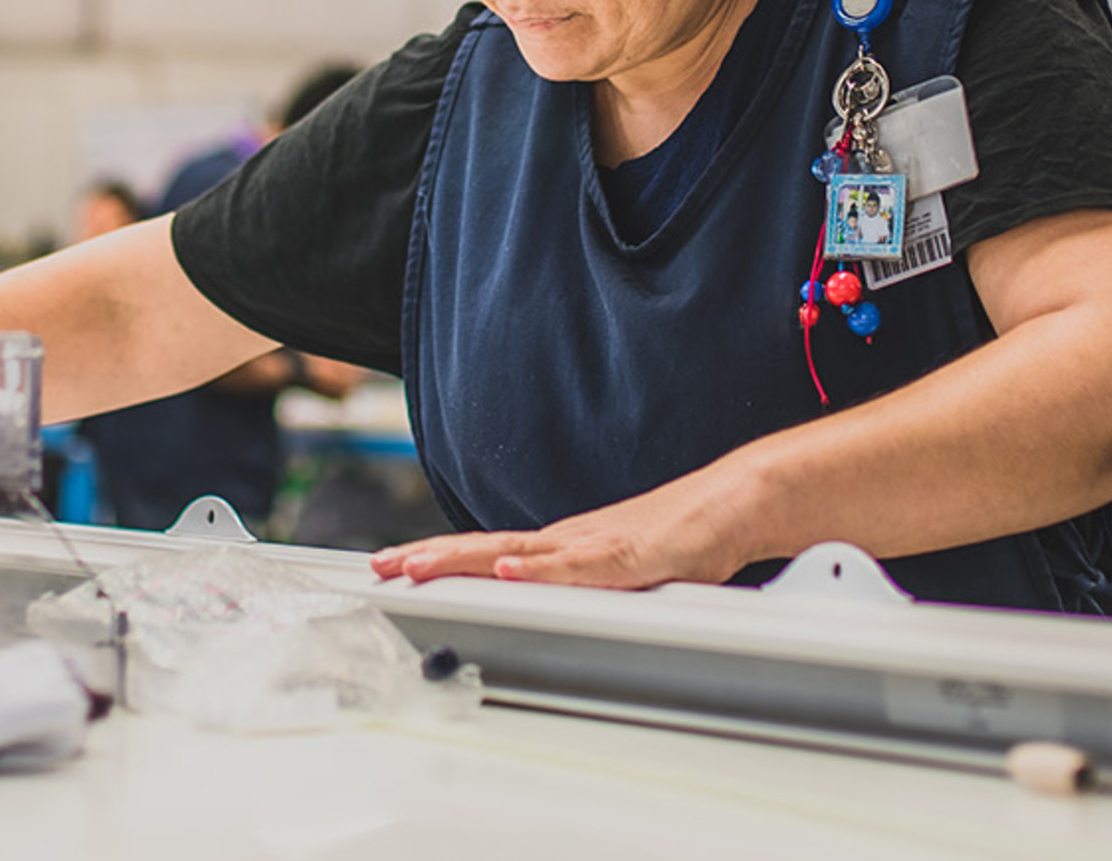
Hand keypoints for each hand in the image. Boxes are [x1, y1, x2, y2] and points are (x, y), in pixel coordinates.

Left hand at [371, 473, 746, 591]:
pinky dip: (541, 570)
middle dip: (431, 559)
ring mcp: (595, 545)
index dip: (439, 559)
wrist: (729, 504)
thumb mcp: (617, 572)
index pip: (488, 553)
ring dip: (464, 560)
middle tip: (381, 567)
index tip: (393, 566)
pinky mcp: (631, 555)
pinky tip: (509, 571)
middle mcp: (567, 541)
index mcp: (561, 547)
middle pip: (486, 549)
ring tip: (420, 566)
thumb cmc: (679, 537)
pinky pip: (579, 566)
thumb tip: (545, 607)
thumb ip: (581, 587)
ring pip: (518, 554)